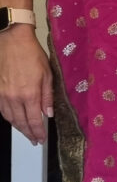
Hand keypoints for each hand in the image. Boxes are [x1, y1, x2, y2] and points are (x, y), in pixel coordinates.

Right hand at [0, 27, 50, 143]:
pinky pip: (2, 110)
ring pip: (9, 118)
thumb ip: (47, 96)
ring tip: (26, 133)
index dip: (38, 132)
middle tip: (34, 140)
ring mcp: (2, 94)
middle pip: (20, 122)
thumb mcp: (47, 74)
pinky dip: (9, 118)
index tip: (42, 139)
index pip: (34, 120)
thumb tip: (48, 113)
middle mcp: (14, 97)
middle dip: (28, 133)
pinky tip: (14, 120)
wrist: (12, 41)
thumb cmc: (32, 55)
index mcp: (29, 94)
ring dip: (18, 128)